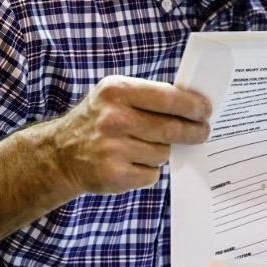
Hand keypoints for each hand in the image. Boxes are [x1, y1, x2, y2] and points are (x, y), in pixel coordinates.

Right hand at [55, 76, 211, 194]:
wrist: (60, 154)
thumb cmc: (97, 121)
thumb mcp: (114, 96)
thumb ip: (148, 96)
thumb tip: (193, 105)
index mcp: (115, 91)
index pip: (167, 97)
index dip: (192, 106)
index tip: (206, 110)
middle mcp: (113, 119)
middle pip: (171, 128)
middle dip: (193, 132)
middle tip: (203, 132)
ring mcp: (113, 148)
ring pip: (162, 153)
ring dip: (162, 152)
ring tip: (143, 146)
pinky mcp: (115, 174)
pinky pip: (152, 174)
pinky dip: (148, 170)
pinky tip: (131, 163)